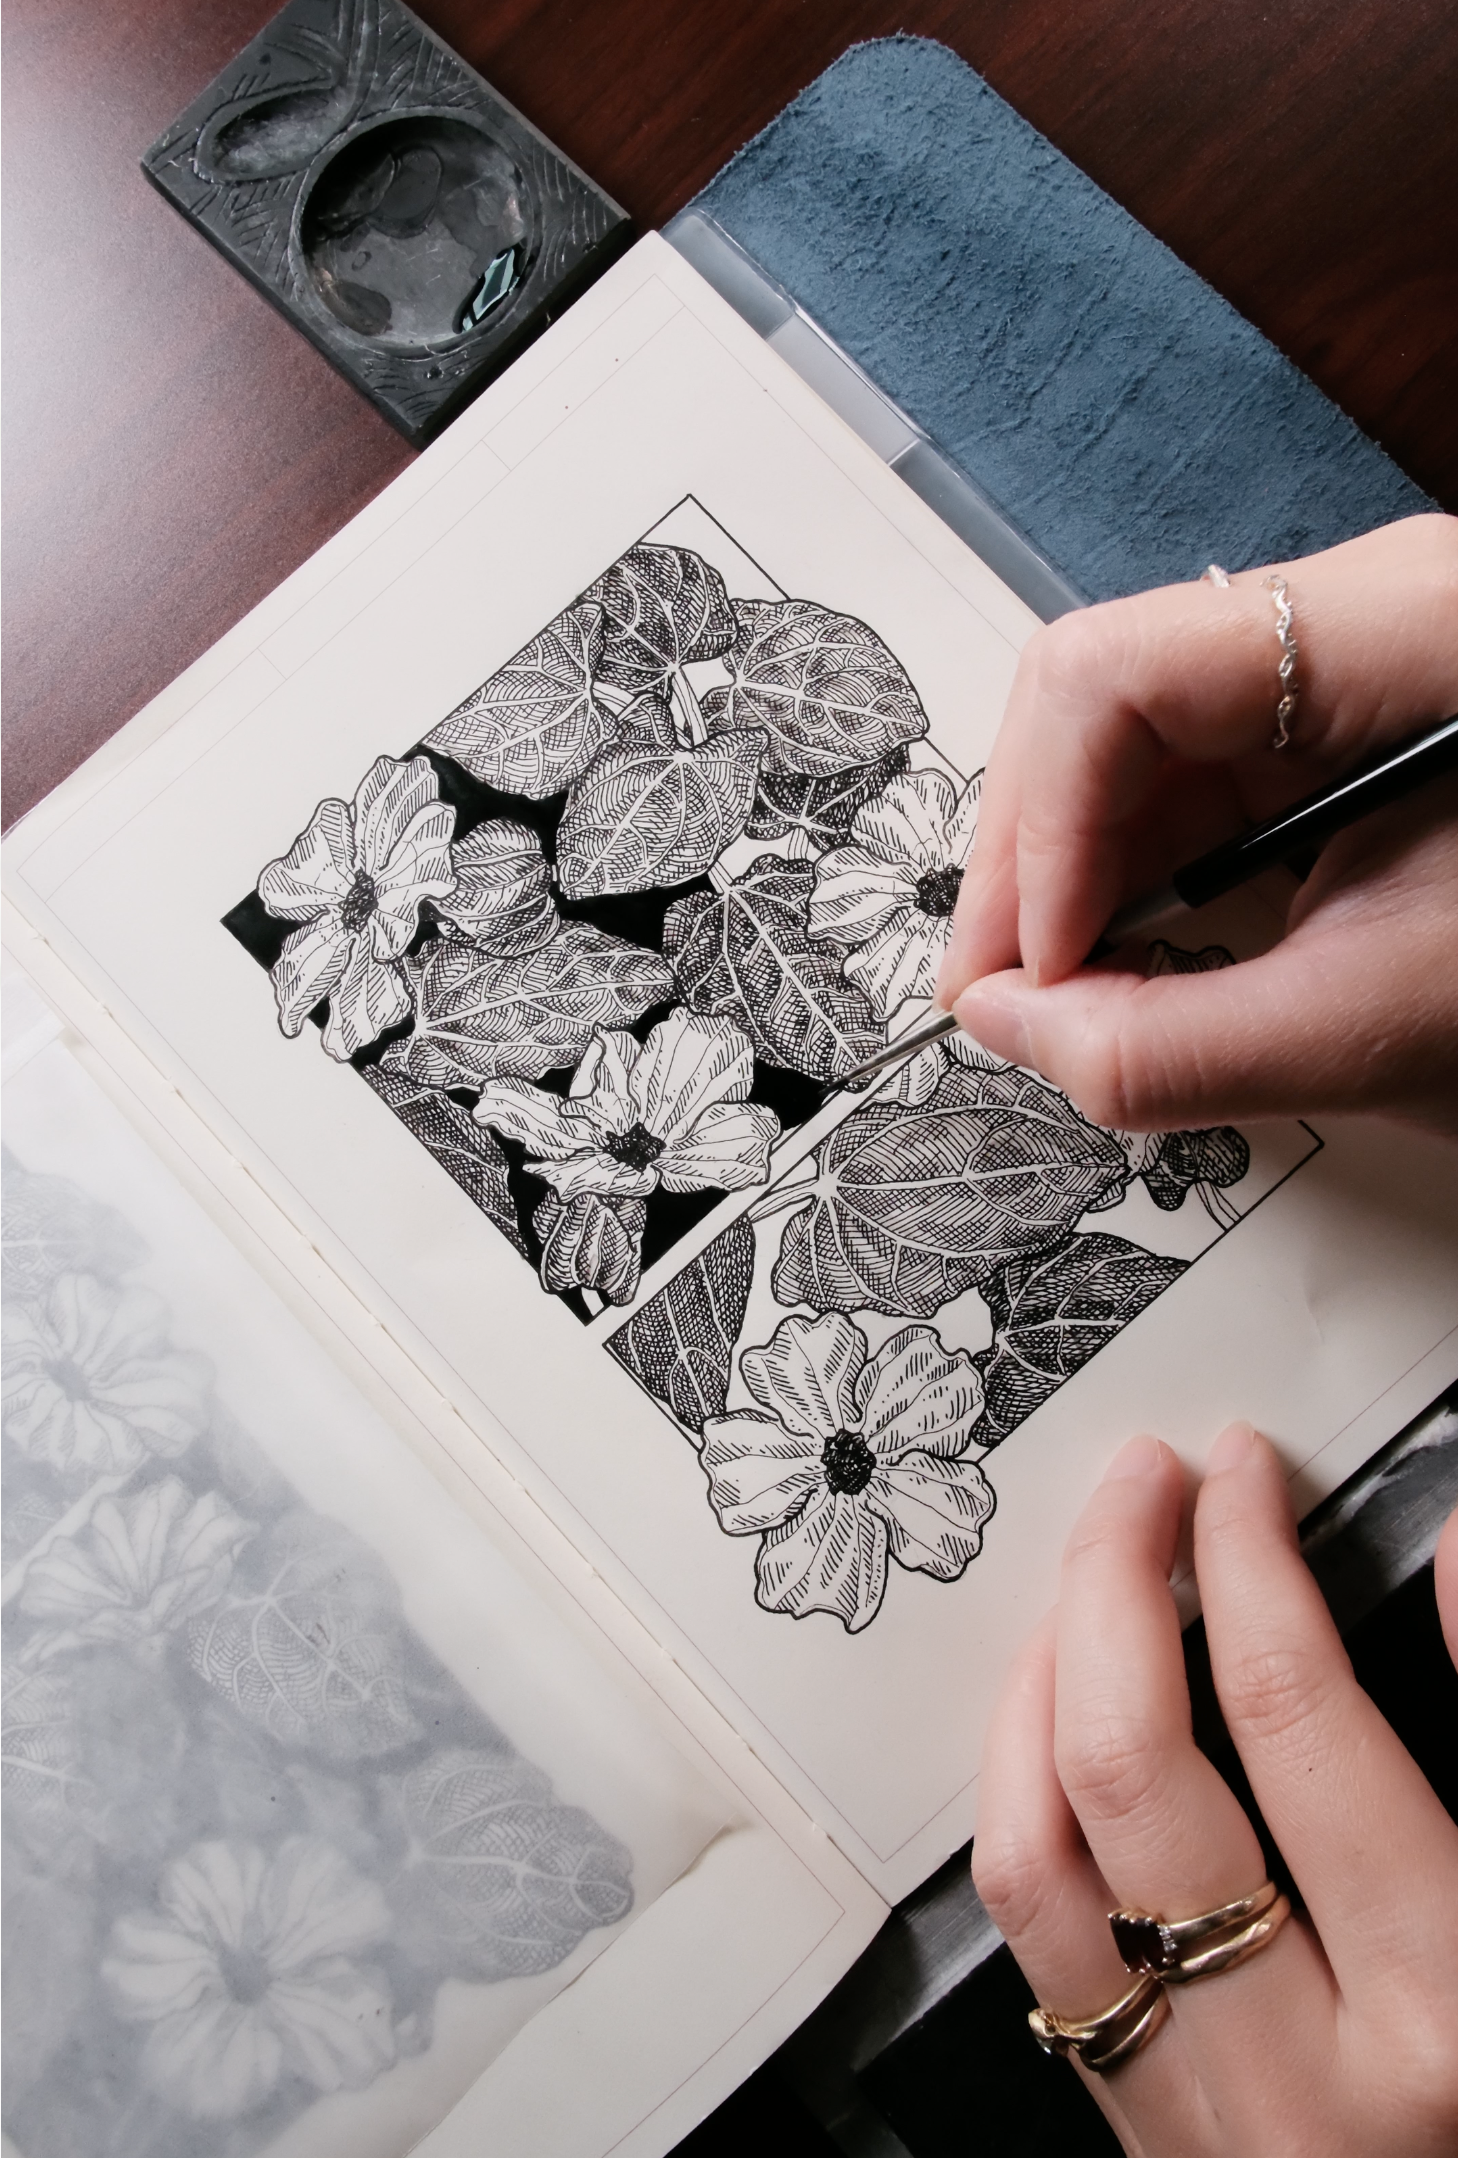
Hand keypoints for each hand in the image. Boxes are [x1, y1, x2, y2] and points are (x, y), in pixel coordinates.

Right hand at [936, 515, 1457, 1134]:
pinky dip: (1136, 881)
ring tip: (1065, 993)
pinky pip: (1189, 785)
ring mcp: (1344, 669)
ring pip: (1129, 744)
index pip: (1115, 674)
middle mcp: (1355, 617)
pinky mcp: (1340, 731)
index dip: (1038, 832)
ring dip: (1071, 877)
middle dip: (1032, 860)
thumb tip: (1010, 1027)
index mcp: (1398, 629)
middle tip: (1008, 995)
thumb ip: (1169, 1049)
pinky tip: (1130, 957)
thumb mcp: (1380, 1026)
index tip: (1036, 970)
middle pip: (1100, 697)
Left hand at [972, 1428, 1457, 2156]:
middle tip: (1142, 1485)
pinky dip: (1027, 1799)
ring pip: (1040, 1860)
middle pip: (1132, 1770)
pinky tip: (1057, 1726)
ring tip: (1081, 1585)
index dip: (1252, 1560)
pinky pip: (1035, 1945)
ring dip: (1038, 1684)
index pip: (1297, 1719)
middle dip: (1118, 1583)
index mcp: (1446, 2011)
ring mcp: (1202, 2116)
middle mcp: (1300, 2074)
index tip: (1240, 1476)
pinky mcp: (1149, 2133)